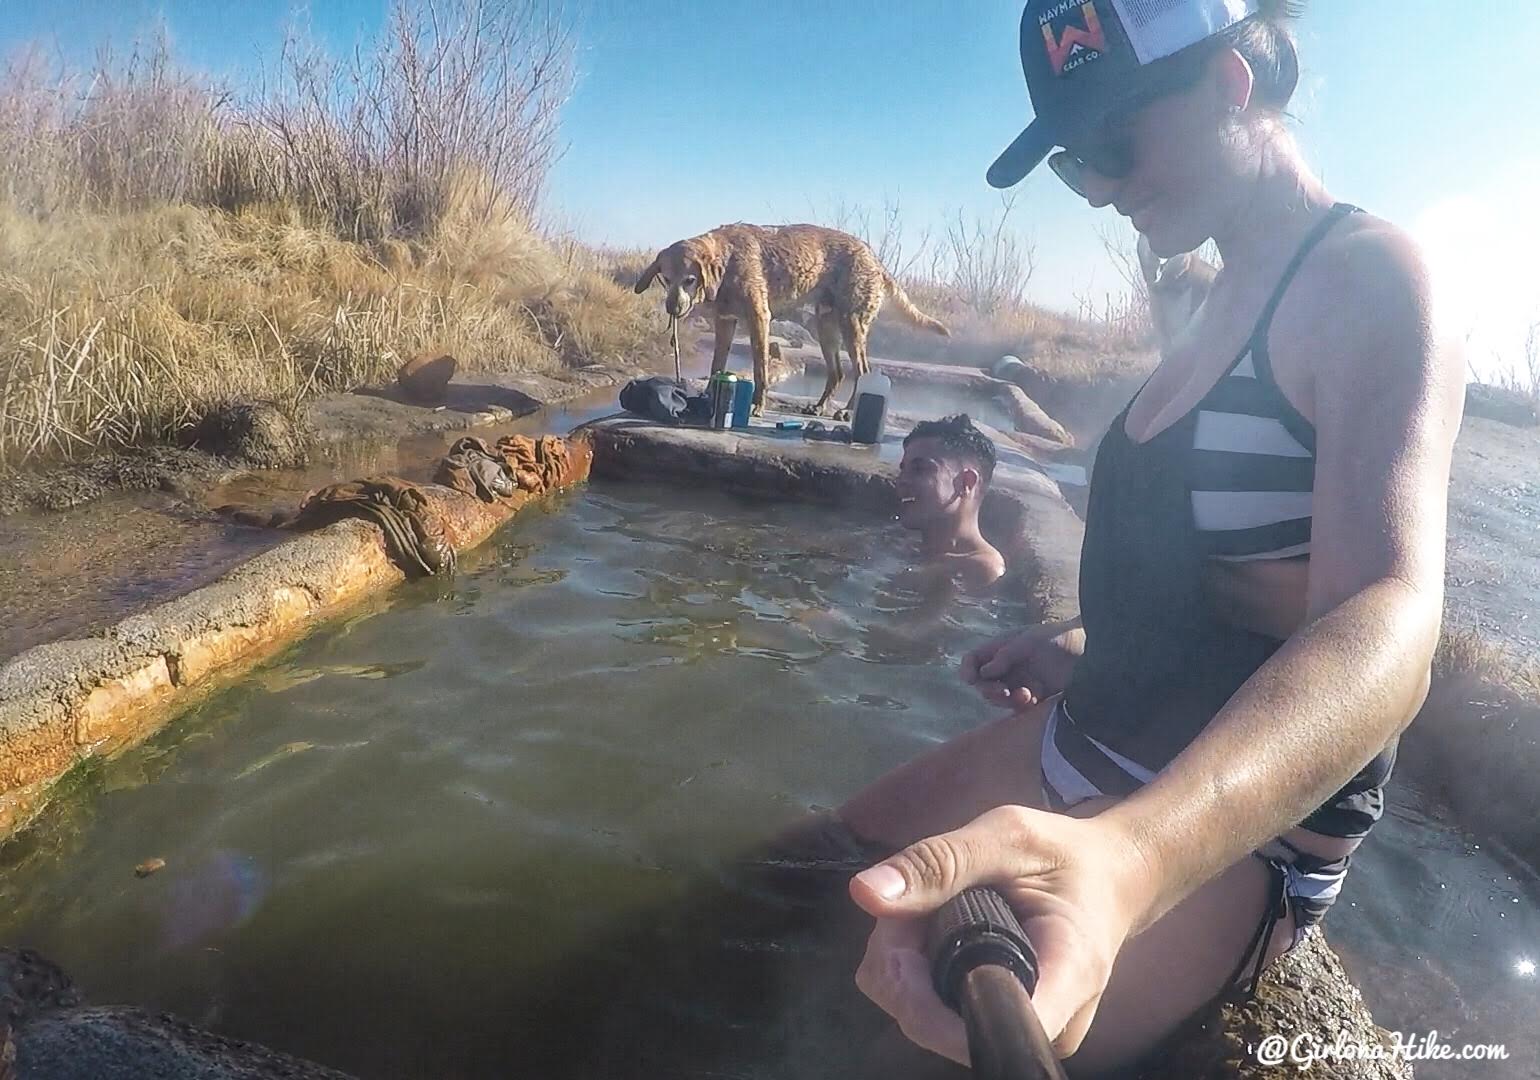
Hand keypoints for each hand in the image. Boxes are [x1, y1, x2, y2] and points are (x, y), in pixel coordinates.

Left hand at [849, 805, 1152, 1065]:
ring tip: (919, 911)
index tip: (898, 943)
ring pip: (925, 1020)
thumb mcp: (1008, 837)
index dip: (921, 1000)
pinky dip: (912, 972)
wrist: (1110, 878)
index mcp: (1067, 975)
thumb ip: (940, 863)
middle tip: (905, 905)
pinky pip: (935, 1013)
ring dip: (900, 966)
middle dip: (899, 966)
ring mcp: (1024, 1029)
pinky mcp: (1000, 1023)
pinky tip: (923, 931)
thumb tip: (865, 894)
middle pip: (937, 1025)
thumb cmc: (1068, 856)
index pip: (986, 1027)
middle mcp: (1049, 1024)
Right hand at [961, 621, 1084, 708]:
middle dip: (989, 689)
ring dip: (1005, 699)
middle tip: (1004, 691)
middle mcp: (1007, 667)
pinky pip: (1018, 708)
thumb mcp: (1028, 642)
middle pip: (983, 684)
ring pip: (999, 698)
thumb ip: (1004, 656)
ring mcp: (1020, 682)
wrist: (1090, 651)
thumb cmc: (1058, 639)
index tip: (970, 679)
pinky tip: (1033, 700)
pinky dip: (1021, 706)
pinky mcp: (1035, 698)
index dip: (968, 669)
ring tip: (1025, 695)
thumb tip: (983, 673)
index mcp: (1001, 649)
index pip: (974, 660)